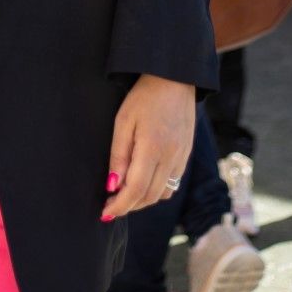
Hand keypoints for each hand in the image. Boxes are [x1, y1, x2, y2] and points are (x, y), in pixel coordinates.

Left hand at [101, 75, 195, 220]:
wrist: (174, 78)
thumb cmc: (144, 97)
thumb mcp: (123, 121)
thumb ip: (119, 156)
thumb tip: (113, 185)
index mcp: (153, 149)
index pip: (136, 190)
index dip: (120, 206)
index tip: (105, 213)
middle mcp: (171, 158)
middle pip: (149, 197)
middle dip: (129, 206)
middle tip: (110, 206)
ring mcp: (181, 157)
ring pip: (162, 193)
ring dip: (143, 201)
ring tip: (125, 195)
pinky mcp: (186, 155)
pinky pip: (172, 183)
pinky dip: (156, 190)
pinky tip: (144, 182)